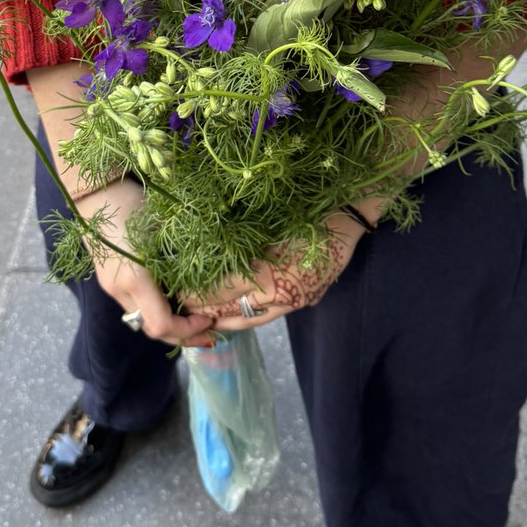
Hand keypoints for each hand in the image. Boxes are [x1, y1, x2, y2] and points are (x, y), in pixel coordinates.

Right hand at [76, 179, 214, 347]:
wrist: (94, 192)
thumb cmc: (132, 203)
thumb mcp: (164, 225)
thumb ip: (183, 252)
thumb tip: (212, 265)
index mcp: (135, 278)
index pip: (161, 324)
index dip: (188, 330)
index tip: (209, 320)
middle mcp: (119, 290)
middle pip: (150, 330)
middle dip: (181, 336)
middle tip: (209, 332)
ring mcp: (111, 287)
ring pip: (141, 320)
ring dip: (168, 325)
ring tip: (194, 319)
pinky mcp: (109, 280)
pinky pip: (134, 306)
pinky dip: (155, 312)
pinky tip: (173, 303)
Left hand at [183, 211, 365, 332]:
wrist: (348, 213)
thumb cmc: (307, 208)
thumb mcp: (271, 220)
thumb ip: (243, 240)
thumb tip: (207, 247)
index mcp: (268, 272)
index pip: (222, 291)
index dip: (197, 293)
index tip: (177, 290)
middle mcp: (280, 294)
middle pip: (233, 309)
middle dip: (205, 310)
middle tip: (181, 307)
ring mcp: (293, 301)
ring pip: (249, 318)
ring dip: (224, 318)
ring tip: (201, 317)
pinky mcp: (303, 300)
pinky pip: (267, 316)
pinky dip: (246, 317)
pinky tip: (232, 315)